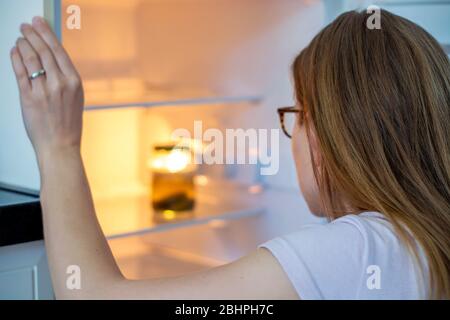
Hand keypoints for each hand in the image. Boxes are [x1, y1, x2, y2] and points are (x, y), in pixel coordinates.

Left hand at [10, 16, 83, 161]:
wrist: (60, 146)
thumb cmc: (68, 125)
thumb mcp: (75, 98)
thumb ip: (65, 79)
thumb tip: (52, 59)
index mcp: (75, 82)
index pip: (59, 51)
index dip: (47, 34)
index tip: (40, 24)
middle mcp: (60, 84)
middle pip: (43, 51)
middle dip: (33, 34)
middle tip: (26, 26)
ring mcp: (43, 90)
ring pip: (30, 59)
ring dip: (23, 44)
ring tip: (20, 37)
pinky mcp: (28, 98)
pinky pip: (20, 73)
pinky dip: (15, 59)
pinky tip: (14, 51)